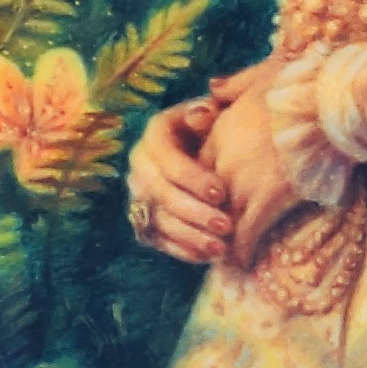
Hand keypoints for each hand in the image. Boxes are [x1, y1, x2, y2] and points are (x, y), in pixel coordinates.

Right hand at [121, 75, 249, 263]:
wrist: (206, 151)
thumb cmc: (217, 130)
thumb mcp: (215, 113)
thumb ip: (209, 111)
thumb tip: (203, 114)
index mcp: (156, 134)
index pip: (166, 158)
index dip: (192, 177)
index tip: (222, 193)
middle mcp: (140, 165)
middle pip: (160, 193)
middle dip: (194, 212)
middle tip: (227, 226)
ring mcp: (139, 194)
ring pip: (157, 220)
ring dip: (189, 236)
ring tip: (221, 248)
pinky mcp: (144, 219)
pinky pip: (157, 239)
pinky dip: (181, 249)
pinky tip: (207, 256)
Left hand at [198, 70, 322, 268]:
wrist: (329, 104)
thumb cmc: (300, 86)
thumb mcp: (257, 77)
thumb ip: (232, 86)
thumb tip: (213, 86)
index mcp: (219, 131)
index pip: (194, 168)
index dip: (199, 188)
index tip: (205, 199)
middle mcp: (224, 159)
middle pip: (201, 199)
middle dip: (203, 218)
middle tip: (208, 235)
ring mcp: (243, 182)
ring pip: (219, 221)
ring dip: (220, 239)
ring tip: (223, 254)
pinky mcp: (268, 200)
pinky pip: (246, 235)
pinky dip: (242, 251)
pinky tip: (242, 262)